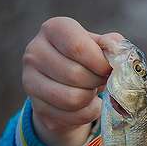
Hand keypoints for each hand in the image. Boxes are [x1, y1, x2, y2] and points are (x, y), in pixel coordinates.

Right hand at [22, 17, 119, 145]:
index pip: (77, 47)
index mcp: (52, 29)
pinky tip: (86, 105)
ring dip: (91, 98)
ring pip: (72, 98)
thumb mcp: (99, 47)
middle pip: (75, 74)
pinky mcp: (37, 107)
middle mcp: (34, 52)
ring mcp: (30, 81)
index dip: (99, 62)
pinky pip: (72, 116)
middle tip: (102, 81)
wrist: (67, 86)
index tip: (108, 68)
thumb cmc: (86, 61)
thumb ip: (111, 45)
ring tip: (92, 91)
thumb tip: (116, 47)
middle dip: (97, 81)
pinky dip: (88, 113)